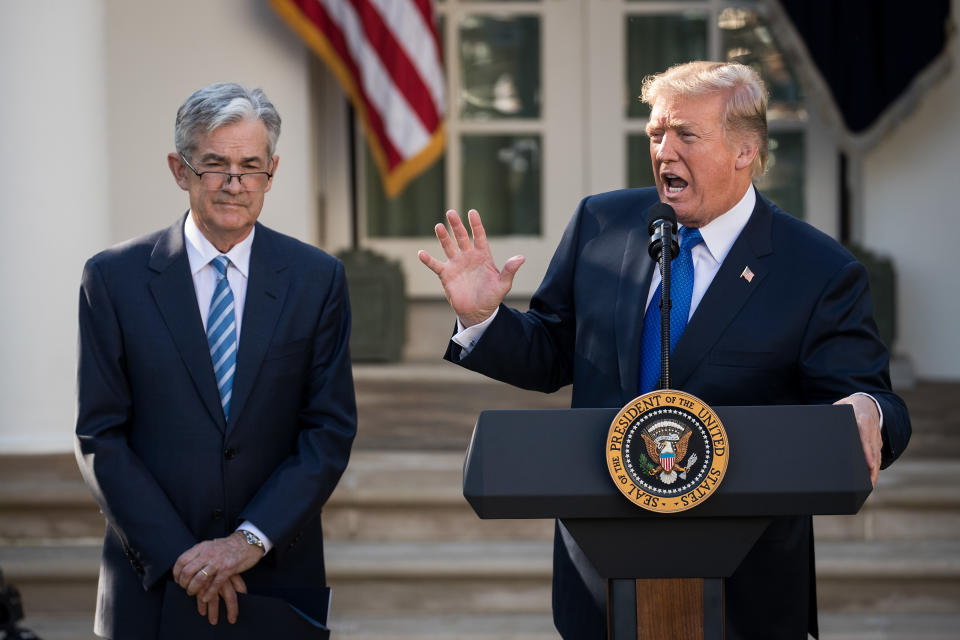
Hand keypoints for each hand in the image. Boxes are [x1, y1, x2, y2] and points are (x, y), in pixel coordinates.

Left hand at [172, 531, 263, 616]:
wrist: (247, 543)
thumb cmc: (227, 546)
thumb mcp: (210, 545)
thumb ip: (198, 553)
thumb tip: (184, 564)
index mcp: (202, 547)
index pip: (182, 560)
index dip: (176, 572)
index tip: (177, 580)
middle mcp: (208, 553)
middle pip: (188, 571)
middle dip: (183, 583)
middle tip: (184, 588)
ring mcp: (218, 561)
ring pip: (199, 578)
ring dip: (193, 589)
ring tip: (192, 593)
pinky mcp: (228, 568)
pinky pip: (215, 584)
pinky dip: (208, 593)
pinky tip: (205, 598)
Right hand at [418, 209, 524, 326]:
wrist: (478, 312)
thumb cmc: (492, 297)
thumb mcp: (503, 284)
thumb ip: (509, 270)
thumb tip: (521, 258)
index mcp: (482, 256)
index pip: (479, 236)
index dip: (475, 224)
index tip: (472, 212)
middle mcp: (468, 257)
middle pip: (461, 237)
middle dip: (456, 225)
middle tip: (451, 212)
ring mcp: (456, 264)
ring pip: (448, 246)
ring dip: (443, 237)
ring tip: (439, 226)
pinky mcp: (446, 275)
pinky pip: (435, 265)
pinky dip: (428, 260)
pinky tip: (421, 253)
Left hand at [835, 394, 881, 486]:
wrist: (868, 403)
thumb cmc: (850, 407)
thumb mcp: (842, 407)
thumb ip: (833, 415)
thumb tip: (819, 424)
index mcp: (862, 419)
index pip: (865, 437)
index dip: (867, 451)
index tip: (867, 463)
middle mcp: (872, 430)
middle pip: (873, 451)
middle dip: (871, 467)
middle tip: (868, 482)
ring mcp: (877, 437)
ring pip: (877, 456)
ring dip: (874, 471)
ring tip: (869, 486)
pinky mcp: (878, 443)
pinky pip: (877, 457)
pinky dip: (875, 469)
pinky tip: (870, 480)